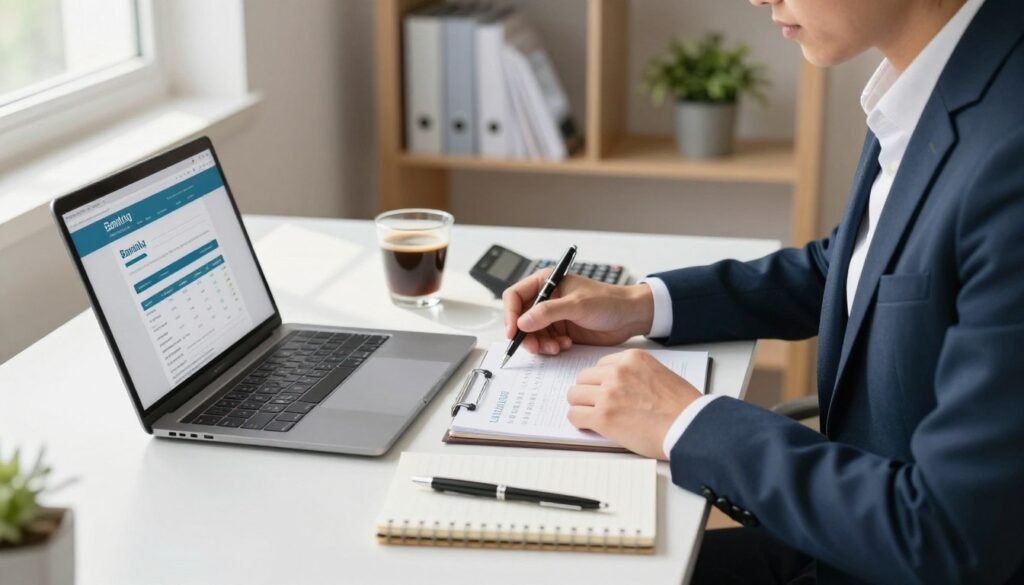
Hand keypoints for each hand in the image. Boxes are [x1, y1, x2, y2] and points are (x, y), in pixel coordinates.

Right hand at [502, 269, 654, 355]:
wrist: (630, 317)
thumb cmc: (608, 301)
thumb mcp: (577, 305)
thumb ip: (548, 313)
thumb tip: (522, 322)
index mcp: (546, 283)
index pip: (515, 296)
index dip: (510, 314)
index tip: (513, 332)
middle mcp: (546, 299)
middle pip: (520, 319)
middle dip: (525, 335)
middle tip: (536, 347)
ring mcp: (553, 316)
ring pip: (532, 334)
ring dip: (540, 344)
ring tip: (556, 348)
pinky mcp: (561, 331)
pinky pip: (545, 342)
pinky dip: (551, 347)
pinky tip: (565, 345)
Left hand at [566, 349, 700, 459]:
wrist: (689, 427)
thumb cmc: (682, 407)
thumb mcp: (660, 374)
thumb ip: (636, 374)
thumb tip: (621, 386)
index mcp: (632, 358)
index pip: (600, 366)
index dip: (601, 382)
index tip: (605, 392)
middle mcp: (617, 372)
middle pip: (584, 378)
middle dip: (588, 392)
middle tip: (596, 405)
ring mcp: (608, 394)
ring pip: (574, 395)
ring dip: (581, 406)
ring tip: (592, 416)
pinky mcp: (602, 417)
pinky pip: (574, 415)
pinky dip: (579, 422)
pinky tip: (590, 426)